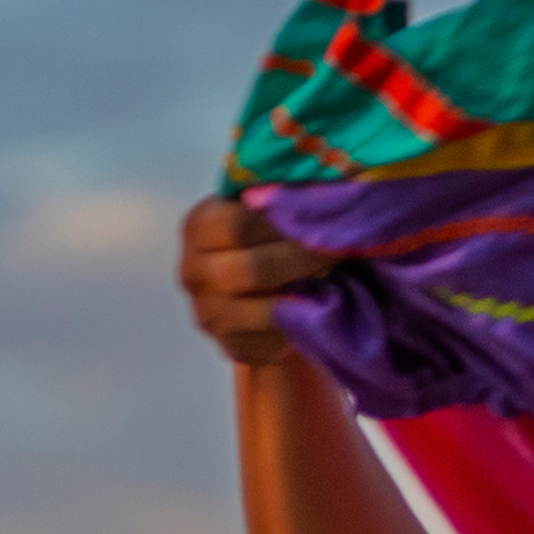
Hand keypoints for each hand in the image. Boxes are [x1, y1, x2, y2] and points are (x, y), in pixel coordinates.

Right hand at [182, 190, 326, 369]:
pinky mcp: (230, 345)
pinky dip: (300, 327)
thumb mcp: (259, 205)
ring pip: (265, 311)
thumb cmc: (261, 233)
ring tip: (335, 279)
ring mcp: (207, 313)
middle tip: (339, 251)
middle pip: (253, 270)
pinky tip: (319, 310)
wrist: (247, 284)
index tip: (326, 217)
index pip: (240, 224)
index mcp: (198, 226)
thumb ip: (274, 196)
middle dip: (302, 260)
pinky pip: (272, 342)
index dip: (285, 221)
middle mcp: (194, 272)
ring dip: (305, 296)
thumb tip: (320, 188)